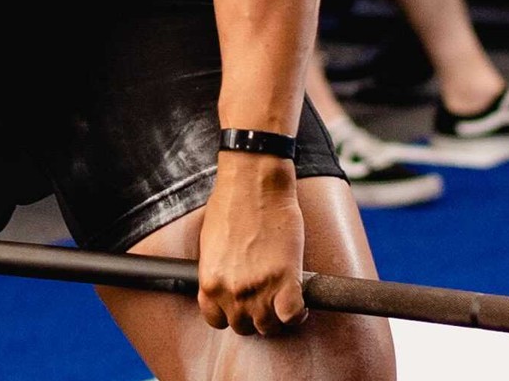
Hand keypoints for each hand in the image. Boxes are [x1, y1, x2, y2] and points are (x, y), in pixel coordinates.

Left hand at [196, 153, 307, 336]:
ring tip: (281, 298)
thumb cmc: (232, 202)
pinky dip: (298, 312)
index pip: (215, 320)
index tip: (239, 304)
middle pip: (244, 326)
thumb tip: (225, 283)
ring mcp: (259, 289)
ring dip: (276, 315)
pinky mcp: (286, 281)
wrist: (254, 181)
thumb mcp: (211, 242)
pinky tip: (298, 299)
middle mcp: (231, 291)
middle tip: (264, 298)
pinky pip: (293, 316)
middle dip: (254, 315)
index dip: (229, 313)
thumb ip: (217, 270)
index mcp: (210, 280)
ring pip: (269, 326)